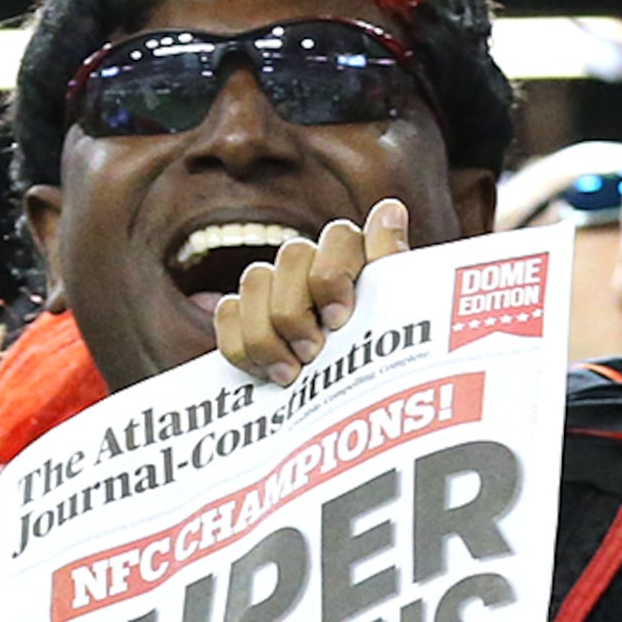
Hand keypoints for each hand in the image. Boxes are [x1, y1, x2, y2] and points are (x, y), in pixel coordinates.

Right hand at [211, 200, 409, 385]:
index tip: (339, 320)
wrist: (357, 413)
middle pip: (290, 256)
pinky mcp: (247, 316)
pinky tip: (264, 373)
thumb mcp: (394, 317)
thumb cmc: (384, 363)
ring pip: (253, 279)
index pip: (338, 236)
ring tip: (290, 375)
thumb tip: (390, 209)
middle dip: (295, 309)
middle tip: (312, 354)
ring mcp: (278, 287)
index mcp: (358, 258)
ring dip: (266, 331)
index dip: (331, 274)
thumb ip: (390, 262)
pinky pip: (227, 311)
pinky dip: (240, 344)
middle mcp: (316, 263)